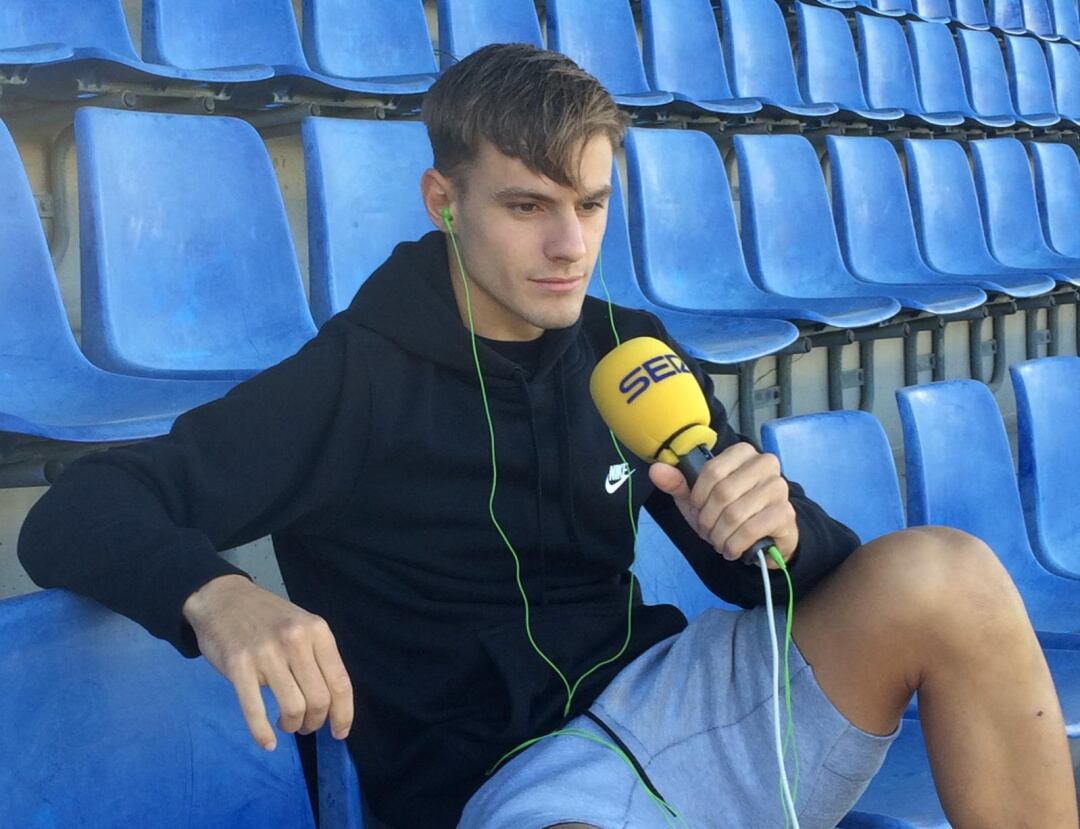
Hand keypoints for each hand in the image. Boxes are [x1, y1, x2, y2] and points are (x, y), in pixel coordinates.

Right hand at [181, 574, 353, 750]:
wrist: (223, 598)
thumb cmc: (267, 617)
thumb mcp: (302, 625)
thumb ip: (318, 656)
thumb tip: (333, 702)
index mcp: (317, 631)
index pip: (340, 683)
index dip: (343, 714)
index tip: (339, 732)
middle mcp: (296, 640)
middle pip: (319, 700)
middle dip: (315, 722)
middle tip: (306, 726)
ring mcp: (266, 653)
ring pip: (293, 708)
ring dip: (292, 726)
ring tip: (287, 724)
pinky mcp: (238, 666)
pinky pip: (255, 710)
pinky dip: (262, 733)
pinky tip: (267, 742)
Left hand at [649, 442, 797, 567]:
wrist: (762, 538)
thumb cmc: (728, 511)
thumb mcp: (698, 498)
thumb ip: (678, 483)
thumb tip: (655, 469)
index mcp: (743, 453)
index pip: (712, 470)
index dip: (698, 496)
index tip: (698, 508)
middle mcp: (766, 464)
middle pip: (723, 493)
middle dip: (708, 519)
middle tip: (707, 531)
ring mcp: (778, 488)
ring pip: (734, 514)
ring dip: (720, 535)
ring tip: (719, 541)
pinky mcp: (785, 514)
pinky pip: (750, 530)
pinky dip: (734, 545)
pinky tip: (732, 549)